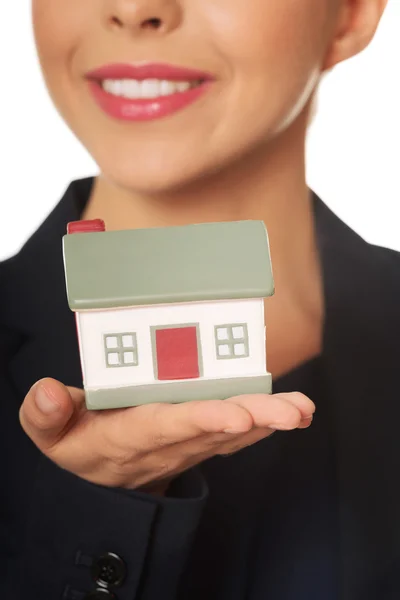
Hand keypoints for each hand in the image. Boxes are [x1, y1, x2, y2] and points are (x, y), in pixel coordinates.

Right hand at [19, 378, 314, 490]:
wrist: (103, 478)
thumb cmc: (78, 444)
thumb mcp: (50, 434)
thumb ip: (46, 415)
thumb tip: (46, 392)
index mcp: (128, 436)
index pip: (168, 425)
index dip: (201, 418)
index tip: (235, 413)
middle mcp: (167, 441)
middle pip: (212, 428)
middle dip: (252, 418)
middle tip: (291, 412)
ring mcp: (188, 442)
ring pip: (231, 431)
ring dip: (268, 420)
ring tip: (302, 409)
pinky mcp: (201, 438)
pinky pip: (235, 431)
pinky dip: (264, 421)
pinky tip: (295, 411)